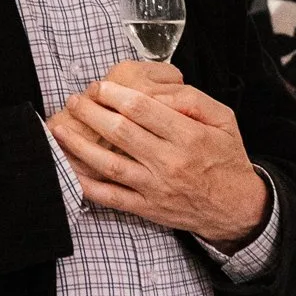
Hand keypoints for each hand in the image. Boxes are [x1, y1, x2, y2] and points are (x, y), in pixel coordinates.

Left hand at [47, 77, 270, 250]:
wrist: (236, 208)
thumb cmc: (226, 158)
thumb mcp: (224, 120)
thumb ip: (193, 100)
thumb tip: (158, 89)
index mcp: (189, 136)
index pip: (142, 109)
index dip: (114, 94)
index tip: (99, 86)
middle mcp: (169, 162)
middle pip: (120, 131)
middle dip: (91, 112)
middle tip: (75, 100)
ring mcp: (155, 188)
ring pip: (108, 164)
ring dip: (79, 144)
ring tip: (60, 128)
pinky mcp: (146, 208)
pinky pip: (109, 196)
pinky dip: (85, 184)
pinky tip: (68, 168)